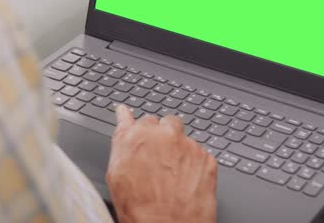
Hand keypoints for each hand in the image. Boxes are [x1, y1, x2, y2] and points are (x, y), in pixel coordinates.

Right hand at [106, 105, 217, 222]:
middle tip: (160, 160)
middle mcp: (164, 135)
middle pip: (165, 124)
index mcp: (137, 135)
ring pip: (184, 139)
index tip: (139, 129)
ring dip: (180, 151)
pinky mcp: (207, 158)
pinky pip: (201, 154)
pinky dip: (195, 165)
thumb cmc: (138, 207)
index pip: (139, 119)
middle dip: (163, 138)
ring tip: (173, 175)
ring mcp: (188, 145)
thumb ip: (122, 139)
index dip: (141, 129)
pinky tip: (186, 181)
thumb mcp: (116, 172)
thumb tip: (123, 116)